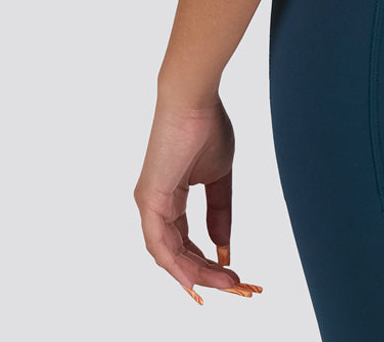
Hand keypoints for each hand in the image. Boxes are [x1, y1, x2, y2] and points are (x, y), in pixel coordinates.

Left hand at [134, 91, 262, 303]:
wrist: (195, 98)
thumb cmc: (206, 126)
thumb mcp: (220, 176)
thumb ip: (220, 210)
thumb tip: (223, 245)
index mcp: (169, 197)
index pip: (183, 241)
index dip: (204, 261)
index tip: (230, 272)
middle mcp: (154, 205)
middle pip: (176, 253)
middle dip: (205, 274)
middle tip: (235, 285)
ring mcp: (149, 204)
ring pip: (168, 255)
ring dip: (197, 274)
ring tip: (227, 283)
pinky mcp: (149, 199)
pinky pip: (160, 245)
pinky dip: (179, 265)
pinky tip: (199, 278)